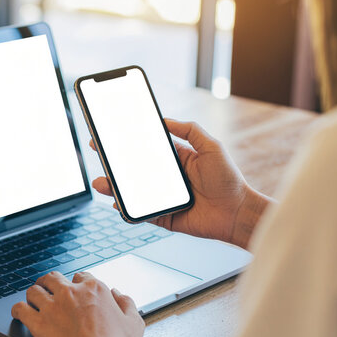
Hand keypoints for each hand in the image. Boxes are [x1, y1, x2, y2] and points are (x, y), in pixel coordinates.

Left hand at [11, 271, 144, 336]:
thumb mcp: (133, 323)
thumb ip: (126, 304)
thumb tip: (118, 294)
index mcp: (94, 289)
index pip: (80, 276)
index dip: (76, 284)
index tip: (75, 291)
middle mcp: (71, 292)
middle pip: (52, 277)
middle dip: (49, 283)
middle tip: (48, 290)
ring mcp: (53, 306)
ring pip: (34, 290)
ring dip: (33, 295)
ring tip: (33, 300)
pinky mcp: (39, 323)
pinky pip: (20, 309)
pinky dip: (18, 310)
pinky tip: (20, 313)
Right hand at [90, 119, 271, 248]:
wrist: (238, 213)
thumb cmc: (229, 180)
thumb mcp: (212, 147)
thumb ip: (190, 130)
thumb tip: (165, 119)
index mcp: (176, 160)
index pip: (146, 149)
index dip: (128, 142)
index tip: (110, 134)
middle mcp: (166, 179)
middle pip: (134, 170)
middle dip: (113, 164)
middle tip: (98, 152)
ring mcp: (163, 198)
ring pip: (132, 192)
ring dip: (114, 187)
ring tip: (102, 182)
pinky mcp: (164, 217)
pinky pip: (141, 214)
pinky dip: (128, 210)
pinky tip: (118, 203)